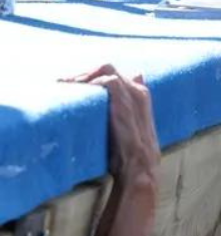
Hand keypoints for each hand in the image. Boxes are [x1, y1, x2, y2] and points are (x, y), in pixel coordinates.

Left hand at [65, 65, 159, 185]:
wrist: (138, 167)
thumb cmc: (130, 152)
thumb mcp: (129, 129)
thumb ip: (125, 110)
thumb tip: (115, 101)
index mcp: (140, 95)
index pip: (114, 74)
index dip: (92, 77)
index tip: (73, 87)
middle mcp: (139, 90)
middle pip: (107, 68)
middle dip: (84, 74)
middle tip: (64, 85)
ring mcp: (133, 93)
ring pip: (106, 69)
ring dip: (84, 76)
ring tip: (65, 87)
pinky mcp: (124, 100)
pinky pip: (107, 78)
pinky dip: (89, 81)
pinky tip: (75, 92)